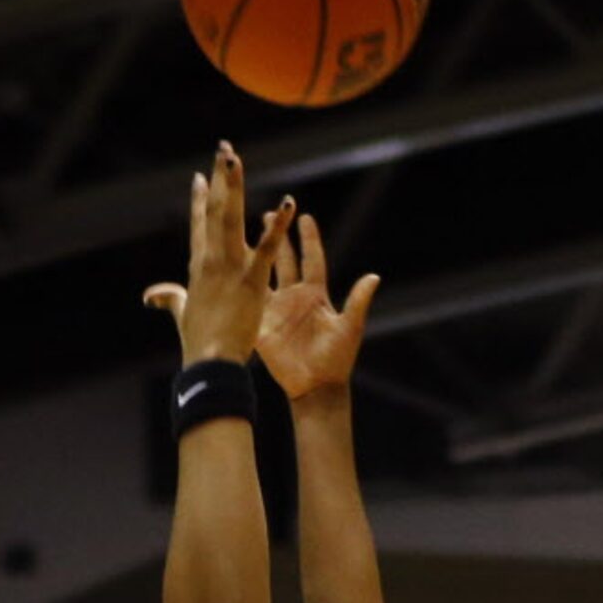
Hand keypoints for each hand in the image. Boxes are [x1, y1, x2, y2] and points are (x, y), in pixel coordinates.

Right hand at [143, 142, 293, 366]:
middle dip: (218, 178)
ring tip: (235, 158)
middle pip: (213, 210)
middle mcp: (210, 259)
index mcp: (198, 266)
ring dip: (232, 185)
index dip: (199, 200)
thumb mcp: (181, 315)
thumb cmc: (198, 343)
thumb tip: (150, 296)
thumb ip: (168, 299)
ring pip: (230, 217)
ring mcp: (229, 266)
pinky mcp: (251, 279)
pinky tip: (288, 204)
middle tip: (223, 148)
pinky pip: (267, 247)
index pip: (199, 225)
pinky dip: (278, 225)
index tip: (200, 177)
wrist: (210, 361)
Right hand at [256, 211, 379, 400]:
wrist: (315, 388)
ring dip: (255, 257)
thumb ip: (358, 301)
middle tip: (267, 214)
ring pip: (263, 276)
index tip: (304, 216)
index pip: (312, 259)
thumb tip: (374, 276)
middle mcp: (294, 298)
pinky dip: (239, 287)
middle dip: (278, 238)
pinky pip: (249, 303)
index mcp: (316, 295)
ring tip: (244, 235)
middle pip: (284, 261)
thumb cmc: (337, 360)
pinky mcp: (261, 326)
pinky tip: (227, 269)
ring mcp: (276, 311)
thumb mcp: (349, 328)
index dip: (308, 238)